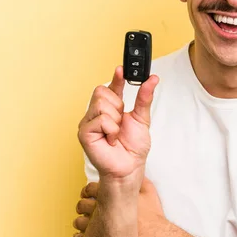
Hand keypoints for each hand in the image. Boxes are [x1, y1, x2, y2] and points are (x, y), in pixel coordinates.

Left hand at [72, 179, 164, 236]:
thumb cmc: (151, 216)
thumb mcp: (148, 191)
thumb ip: (137, 180)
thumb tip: (133, 172)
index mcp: (112, 195)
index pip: (90, 188)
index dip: (88, 189)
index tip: (88, 191)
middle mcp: (103, 210)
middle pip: (82, 205)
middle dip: (83, 204)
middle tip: (87, 205)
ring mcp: (99, 227)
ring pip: (79, 222)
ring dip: (82, 220)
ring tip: (88, 220)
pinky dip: (81, 234)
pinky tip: (88, 232)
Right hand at [77, 66, 159, 181]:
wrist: (129, 168)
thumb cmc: (133, 148)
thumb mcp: (142, 118)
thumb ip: (144, 97)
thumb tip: (152, 79)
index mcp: (110, 109)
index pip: (111, 88)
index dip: (116, 77)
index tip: (122, 68)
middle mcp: (97, 114)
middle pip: (102, 91)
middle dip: (118, 105)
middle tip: (121, 122)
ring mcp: (88, 122)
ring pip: (102, 104)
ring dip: (115, 120)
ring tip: (116, 133)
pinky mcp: (84, 133)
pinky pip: (100, 119)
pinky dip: (111, 129)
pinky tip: (111, 140)